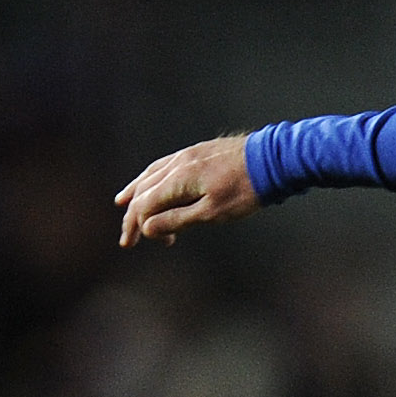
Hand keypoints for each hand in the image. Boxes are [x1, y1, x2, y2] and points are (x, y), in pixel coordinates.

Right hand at [114, 135, 258, 246]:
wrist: (273, 160)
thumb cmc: (246, 190)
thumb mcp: (213, 213)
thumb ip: (178, 220)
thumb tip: (148, 228)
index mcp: (178, 179)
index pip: (145, 205)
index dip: (137, 226)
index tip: (137, 244)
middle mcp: (177, 164)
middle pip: (143, 190)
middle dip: (132, 215)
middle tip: (128, 238)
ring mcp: (186, 155)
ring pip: (151, 175)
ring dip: (136, 193)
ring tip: (122, 203)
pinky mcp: (197, 152)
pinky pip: (164, 166)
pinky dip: (152, 178)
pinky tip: (153, 183)